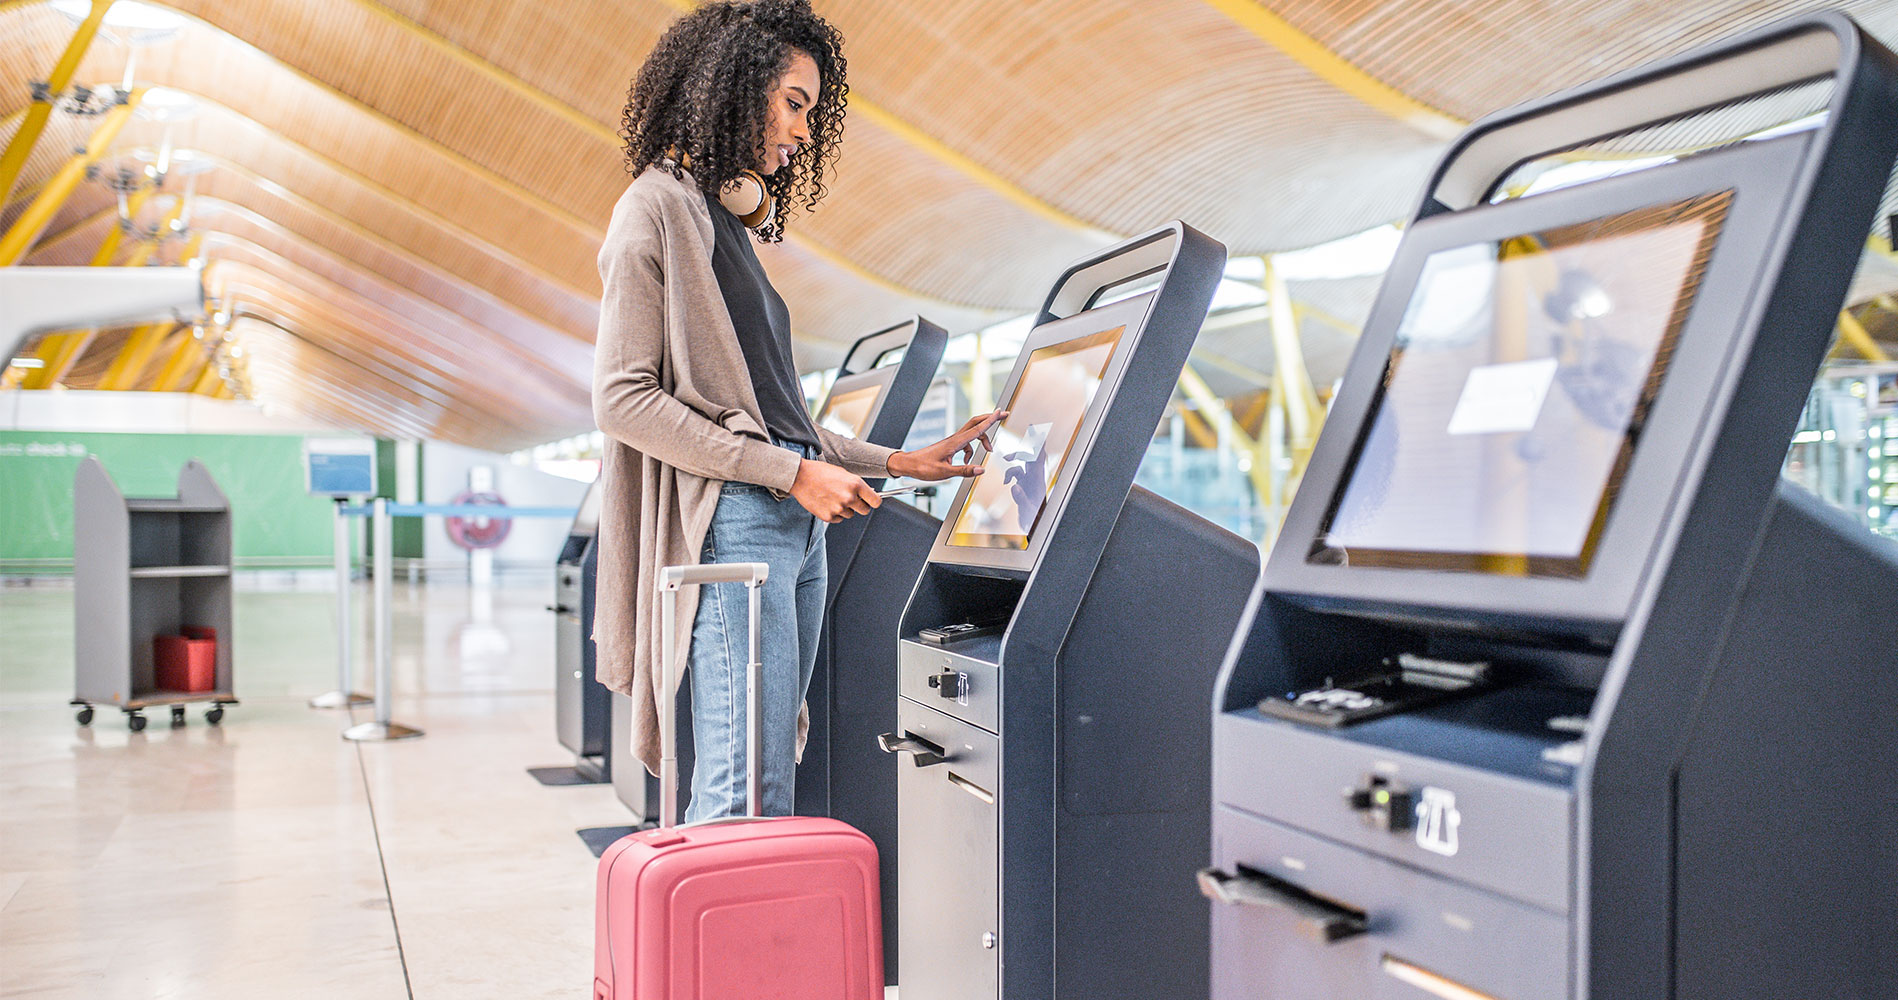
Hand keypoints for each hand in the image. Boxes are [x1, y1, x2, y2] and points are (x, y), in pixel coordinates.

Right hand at [788, 459, 879, 522]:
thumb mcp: (843, 473)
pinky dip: (834, 513)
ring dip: (845, 509)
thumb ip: (856, 485)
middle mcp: (849, 497)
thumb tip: (867, 494)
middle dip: (860, 506)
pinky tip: (826, 502)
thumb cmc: (820, 472)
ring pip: (850, 515)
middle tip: (850, 499)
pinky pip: (838, 519)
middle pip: (865, 510)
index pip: (875, 501)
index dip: (873, 501)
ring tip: (833, 497)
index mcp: (855, 484)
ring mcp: (838, 508)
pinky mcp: (828, 516)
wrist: (800, 477)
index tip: (871, 501)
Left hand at [886, 410, 1007, 481]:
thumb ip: (965, 471)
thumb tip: (981, 469)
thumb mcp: (945, 473)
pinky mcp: (950, 445)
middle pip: (975, 423)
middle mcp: (954, 439)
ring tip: (987, 450)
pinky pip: (966, 443)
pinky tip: (967, 461)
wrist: (909, 464)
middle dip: (990, 419)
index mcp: (955, 443)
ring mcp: (952, 441)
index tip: (1000, 412)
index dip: (990, 421)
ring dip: (982, 439)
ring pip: (972, 433)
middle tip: (1003, 415)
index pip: (977, 429)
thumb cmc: (923, 467)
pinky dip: (971, 450)